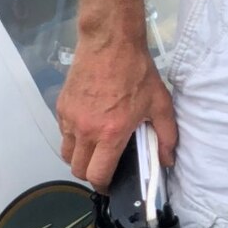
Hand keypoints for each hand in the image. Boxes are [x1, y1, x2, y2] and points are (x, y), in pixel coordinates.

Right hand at [56, 36, 177, 192]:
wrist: (110, 42)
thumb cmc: (137, 71)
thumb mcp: (160, 103)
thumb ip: (166, 135)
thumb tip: (167, 161)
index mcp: (110, 133)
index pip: (97, 175)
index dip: (104, 185)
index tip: (111, 184)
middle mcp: (85, 130)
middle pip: (78, 170)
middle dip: (91, 174)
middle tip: (104, 167)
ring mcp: (69, 118)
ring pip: (67, 153)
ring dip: (79, 157)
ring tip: (95, 148)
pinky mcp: (61, 106)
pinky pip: (63, 133)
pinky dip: (73, 137)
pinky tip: (88, 126)